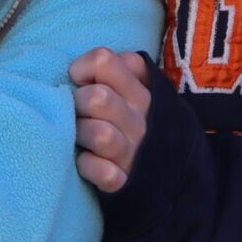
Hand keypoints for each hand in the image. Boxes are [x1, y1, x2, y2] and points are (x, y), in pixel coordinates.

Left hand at [70, 47, 152, 192]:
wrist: (164, 175)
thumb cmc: (129, 122)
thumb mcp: (132, 90)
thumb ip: (115, 69)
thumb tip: (84, 64)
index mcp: (140, 90)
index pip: (104, 60)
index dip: (82, 68)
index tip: (79, 81)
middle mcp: (140, 119)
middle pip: (97, 97)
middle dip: (77, 103)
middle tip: (77, 112)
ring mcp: (134, 151)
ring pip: (100, 134)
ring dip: (81, 134)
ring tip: (79, 137)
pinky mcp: (124, 181)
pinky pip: (104, 172)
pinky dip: (90, 167)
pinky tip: (85, 162)